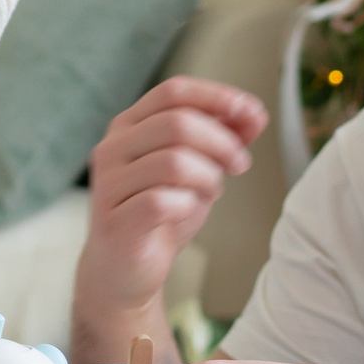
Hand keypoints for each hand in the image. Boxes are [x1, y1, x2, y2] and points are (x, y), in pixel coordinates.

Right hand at [73, 77, 268, 337]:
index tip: (251, 112)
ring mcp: (109, 184)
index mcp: (129, 125)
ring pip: (173, 161)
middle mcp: (112, 148)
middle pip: (177, 123)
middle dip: (221, 143)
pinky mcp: (114, 220)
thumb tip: (254, 114)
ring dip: (207, 177)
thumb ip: (221, 139)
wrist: (125, 271)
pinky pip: (162, 201)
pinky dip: (187, 205)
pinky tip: (186, 211)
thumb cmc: (161, 213)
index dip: (216, 96)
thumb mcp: (198, 169)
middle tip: (241, 164)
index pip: (172, 92)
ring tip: (211, 191)